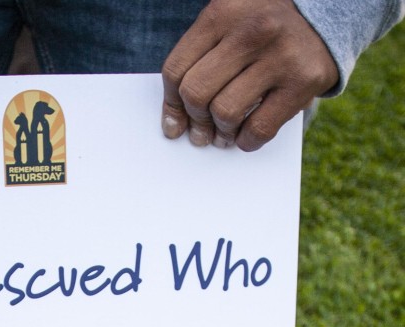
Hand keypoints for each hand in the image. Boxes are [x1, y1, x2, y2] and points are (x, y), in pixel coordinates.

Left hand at [160, 0, 338, 150]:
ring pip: (224, 113)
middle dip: (195, 120)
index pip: (176, 69)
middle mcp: (251, 31)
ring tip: (223, 133)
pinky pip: (259, 129)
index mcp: (223, 12)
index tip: (175, 122)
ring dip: (220, 133)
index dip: (171, 104)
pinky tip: (245, 136)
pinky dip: (246, 141)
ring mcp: (279, 55)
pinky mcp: (303, 81)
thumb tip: (175, 118)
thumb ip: (201, 57)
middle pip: (196, 94)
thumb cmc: (263, 26)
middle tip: (201, 132)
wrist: (327, 11)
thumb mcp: (229, 23)